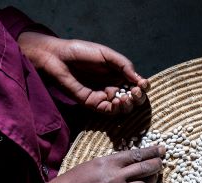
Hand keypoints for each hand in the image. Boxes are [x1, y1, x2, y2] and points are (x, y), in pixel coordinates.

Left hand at [18, 32, 149, 113]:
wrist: (58, 57)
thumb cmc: (82, 52)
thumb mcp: (107, 54)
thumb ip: (124, 65)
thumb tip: (140, 80)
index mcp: (119, 75)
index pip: (137, 86)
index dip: (143, 88)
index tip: (143, 85)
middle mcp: (114, 87)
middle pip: (133, 100)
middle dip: (138, 98)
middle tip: (135, 93)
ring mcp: (104, 97)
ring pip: (123, 109)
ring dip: (128, 106)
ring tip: (125, 98)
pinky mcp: (93, 104)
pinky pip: (109, 112)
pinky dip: (116, 109)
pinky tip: (116, 101)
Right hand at [39, 145, 164, 182]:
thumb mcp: (90, 166)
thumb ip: (109, 165)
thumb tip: (126, 163)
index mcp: (107, 162)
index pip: (137, 154)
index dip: (152, 152)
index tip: (161, 149)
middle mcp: (115, 176)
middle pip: (145, 168)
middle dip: (157, 163)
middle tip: (162, 160)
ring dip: (153, 179)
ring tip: (156, 175)